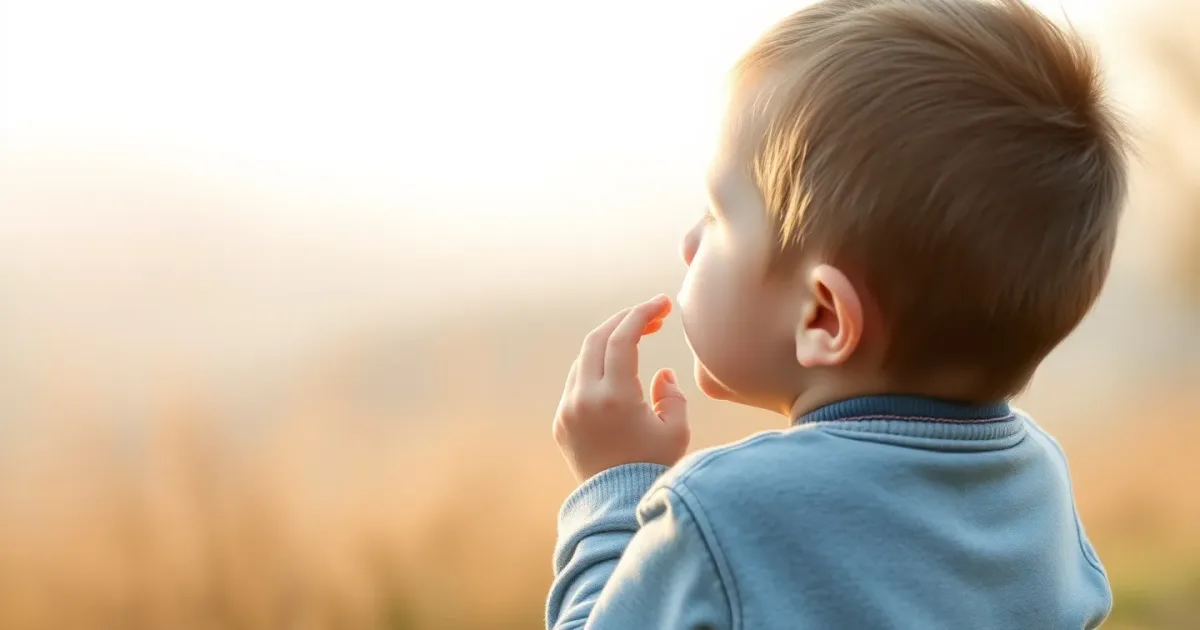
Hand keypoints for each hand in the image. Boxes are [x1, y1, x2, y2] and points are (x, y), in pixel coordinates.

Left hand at [553, 294, 690, 481]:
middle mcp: (584, 399)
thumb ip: (672, 395)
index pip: (623, 338)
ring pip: (584, 358)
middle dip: (624, 320)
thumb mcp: (676, 431)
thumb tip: (659, 374)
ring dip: (609, 342)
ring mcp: (568, 409)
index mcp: (615, 397)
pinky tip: (617, 370)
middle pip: (597, 338)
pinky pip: (576, 381)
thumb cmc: (653, 469)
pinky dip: (596, 367)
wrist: (616, 507)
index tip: (663, 304)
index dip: (643, 314)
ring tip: (637, 340)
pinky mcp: (561, 422)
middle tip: (651, 315)